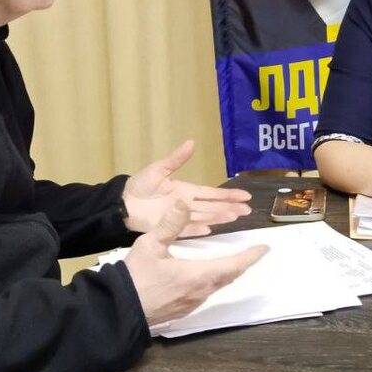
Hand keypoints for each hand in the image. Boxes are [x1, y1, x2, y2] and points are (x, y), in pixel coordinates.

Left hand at [122, 139, 251, 237]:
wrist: (122, 202)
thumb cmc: (140, 185)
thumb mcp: (159, 169)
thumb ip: (176, 159)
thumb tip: (192, 142)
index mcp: (187, 191)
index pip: (212, 193)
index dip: (228, 194)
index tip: (245, 196)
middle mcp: (187, 205)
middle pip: (213, 207)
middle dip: (231, 208)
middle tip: (248, 210)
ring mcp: (180, 217)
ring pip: (205, 217)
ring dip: (220, 217)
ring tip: (236, 217)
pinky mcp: (169, 227)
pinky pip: (186, 229)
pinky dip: (197, 229)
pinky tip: (210, 229)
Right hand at [123, 199, 267, 325]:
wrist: (118, 311)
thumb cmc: (135, 276)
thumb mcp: (150, 245)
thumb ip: (169, 225)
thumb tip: (183, 203)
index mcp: (198, 275)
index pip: (233, 264)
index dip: (250, 256)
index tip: (264, 248)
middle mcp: (201, 292)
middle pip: (229, 276)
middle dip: (242, 264)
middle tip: (251, 253)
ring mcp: (192, 304)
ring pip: (217, 286)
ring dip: (228, 273)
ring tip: (233, 261)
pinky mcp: (182, 310)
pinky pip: (205, 293)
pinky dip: (214, 281)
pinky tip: (207, 276)